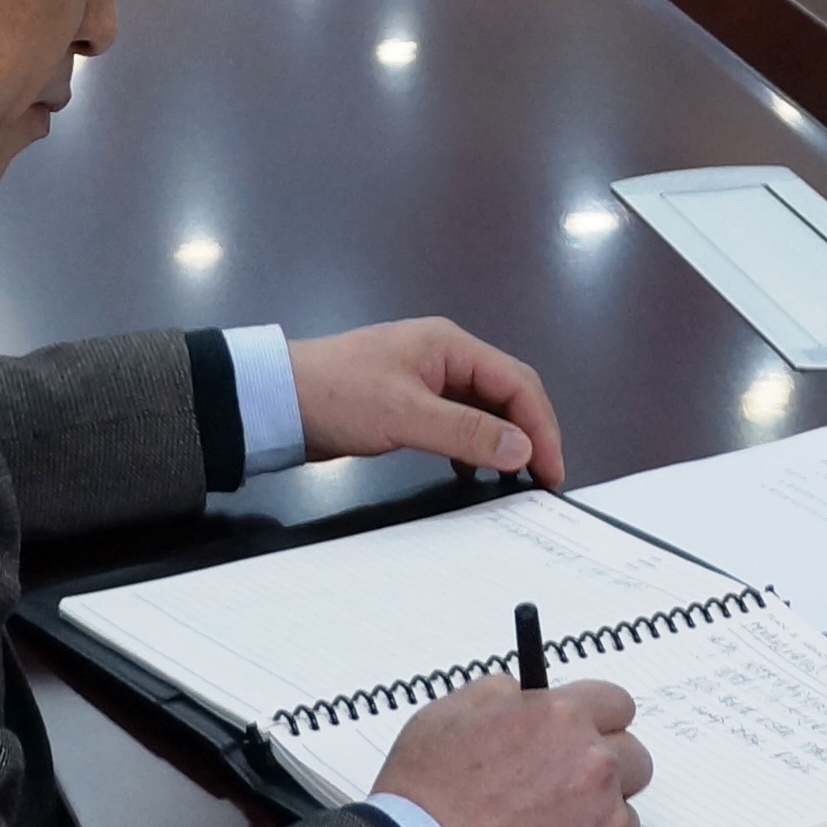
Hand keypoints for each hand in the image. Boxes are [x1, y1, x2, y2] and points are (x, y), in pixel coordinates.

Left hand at [285, 315, 563, 482]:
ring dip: (503, 442)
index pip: (517, 382)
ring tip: (515, 480)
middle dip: (529, 434)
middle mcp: (445, 357)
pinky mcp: (409, 404)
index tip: (551, 470)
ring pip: (484, 410)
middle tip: (542, 479)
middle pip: (507, 393)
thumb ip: (466, 432)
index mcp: (450, 346)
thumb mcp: (405, 415)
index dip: (542, 426)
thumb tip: (523, 448)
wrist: (275, 400)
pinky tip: (471, 473)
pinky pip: (458, 423)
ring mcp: (427, 380)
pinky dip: (473, 448)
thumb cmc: (337, 396)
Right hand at [371, 680, 650, 826]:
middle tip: (560, 791)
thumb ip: (498, 694)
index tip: (583, 733)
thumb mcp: (444, 715)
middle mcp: (593, 768)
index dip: (593, 719)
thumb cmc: (422, 802)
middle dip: (602, 771)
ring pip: (625, 818)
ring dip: (596, 824)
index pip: (616, 704)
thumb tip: (522, 694)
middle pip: (633, 759)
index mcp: (561, 719)